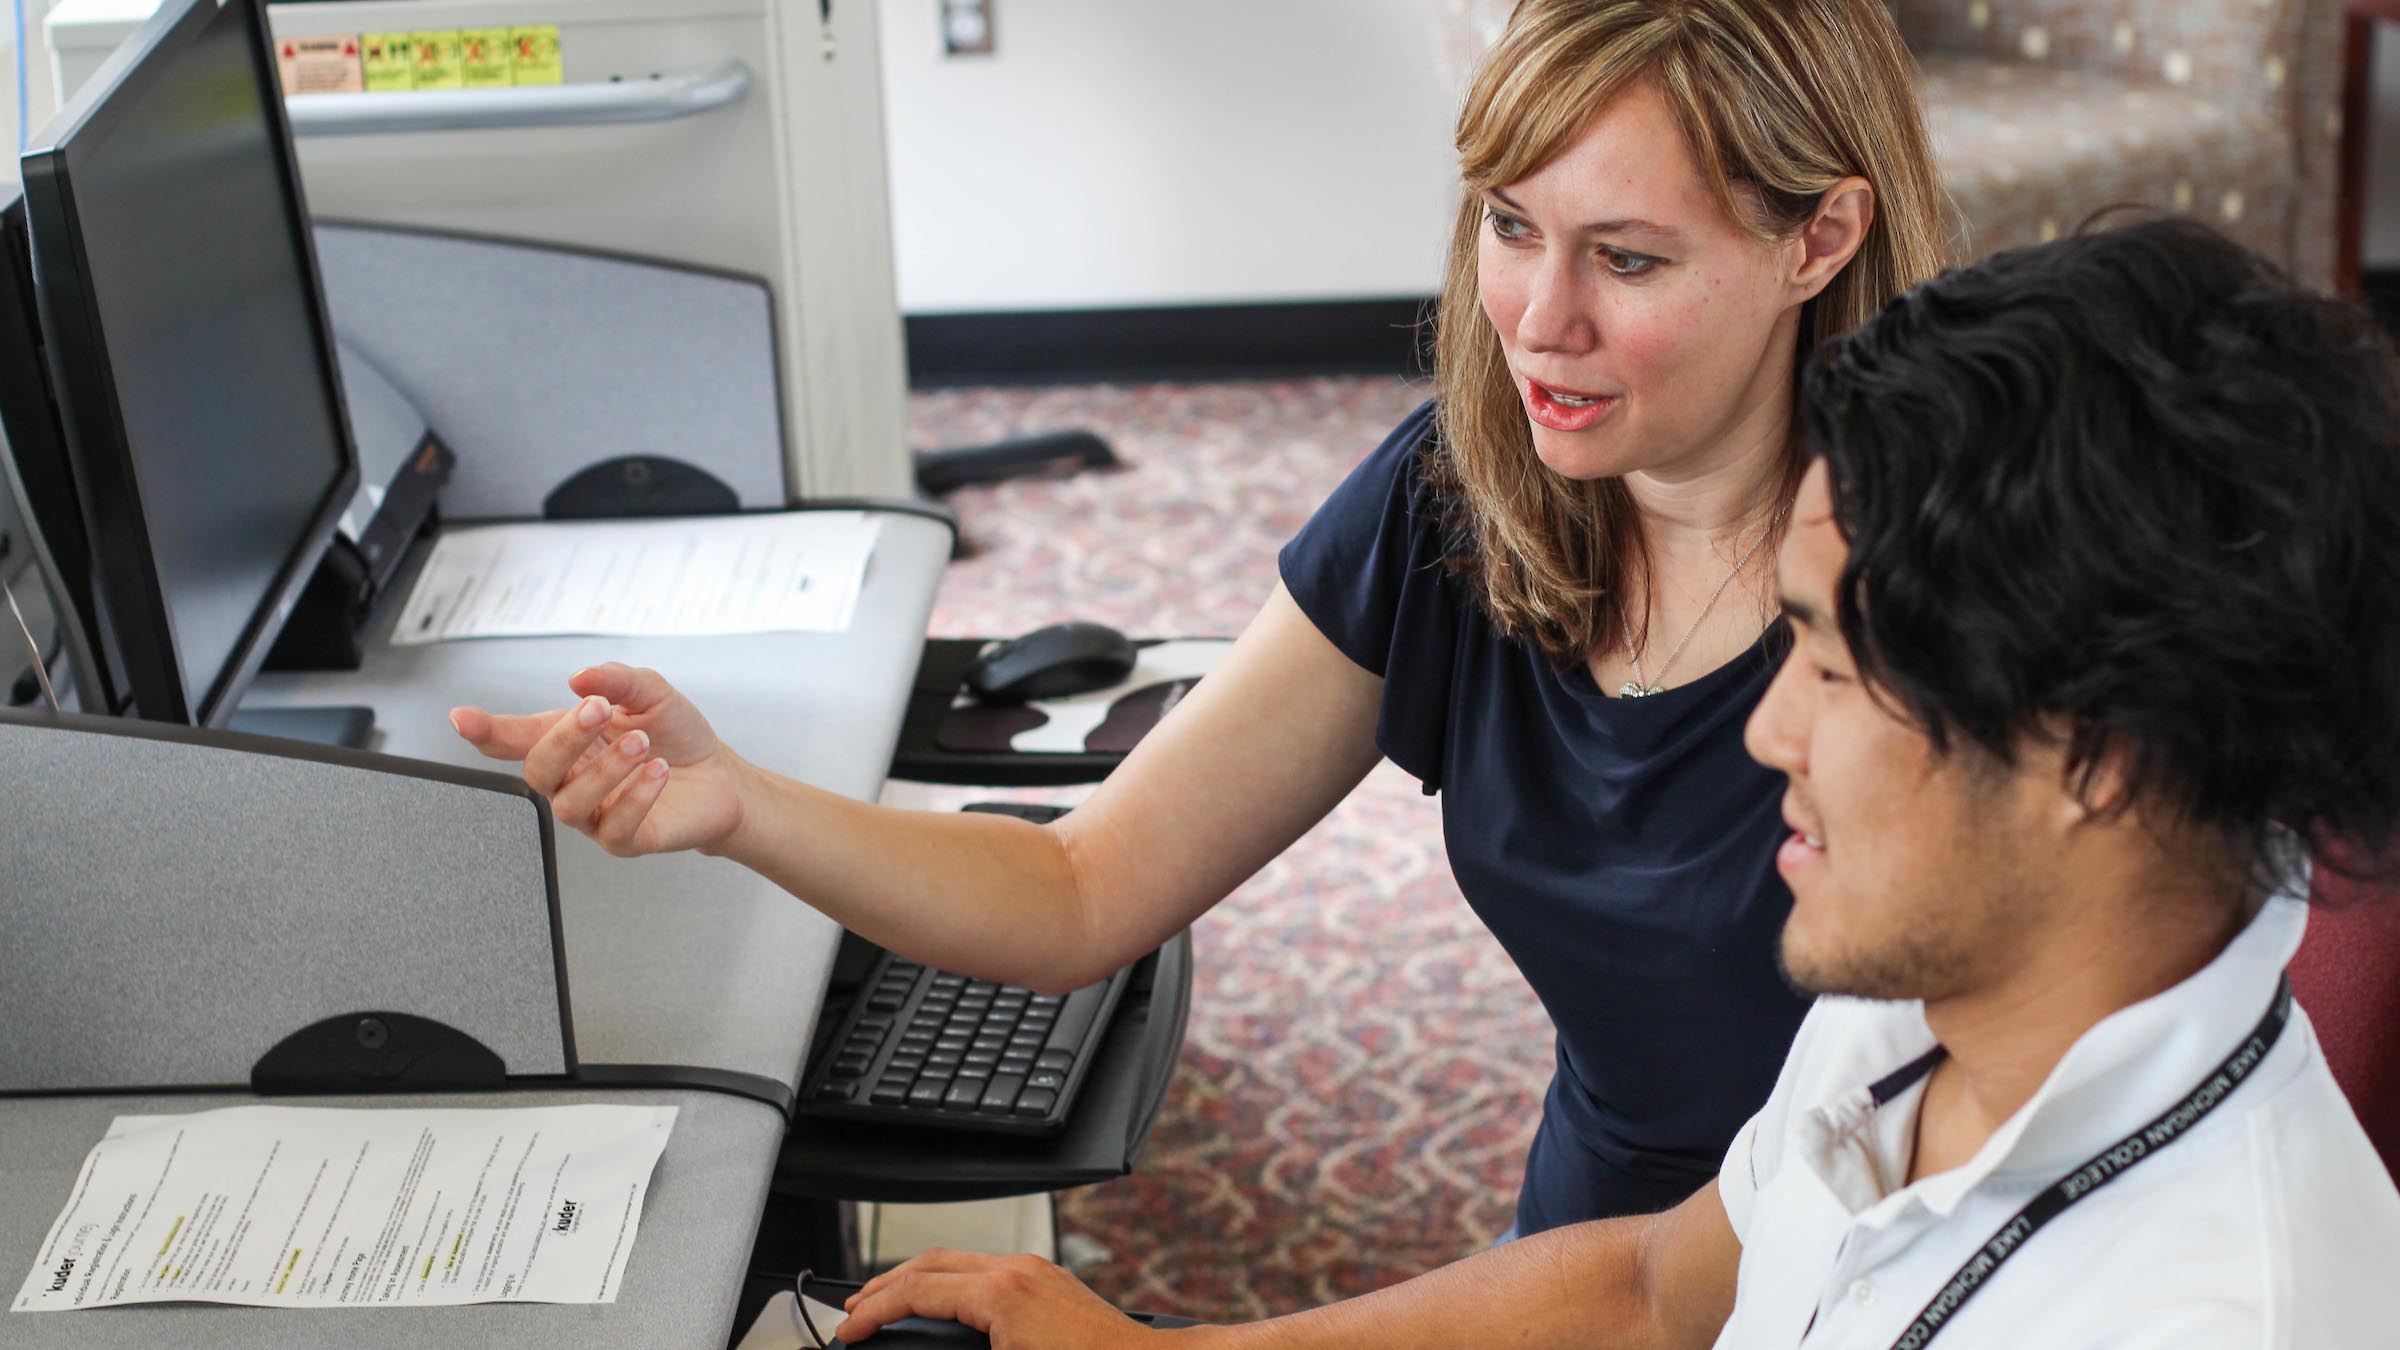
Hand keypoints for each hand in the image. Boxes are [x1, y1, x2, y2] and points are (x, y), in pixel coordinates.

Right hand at [450, 663, 746, 856]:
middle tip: (597, 710)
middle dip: (564, 738)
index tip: (461, 718)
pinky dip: (635, 797)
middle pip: (538, 770)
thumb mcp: (651, 693)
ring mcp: (595, 814)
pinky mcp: (625, 840)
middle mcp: (572, 780)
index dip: (485, 731)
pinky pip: (614, 827)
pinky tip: (657, 773)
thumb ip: (616, 680)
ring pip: (571, 803)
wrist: (721, 775)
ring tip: (642, 743)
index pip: (515, 738)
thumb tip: (580, 677)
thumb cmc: (676, 736)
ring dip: (606, 768)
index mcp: (568, 741)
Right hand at [836, 1250, 1163, 1348]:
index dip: (874, 1312)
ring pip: (959, 1262)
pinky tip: (945, 1309)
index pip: (917, 1292)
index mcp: (1001, 1293)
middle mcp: (1018, 1270)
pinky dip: (953, 1286)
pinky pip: (987, 1271)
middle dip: (886, 1286)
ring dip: (919, 1283)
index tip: (849, 1330)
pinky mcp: (1050, 1282)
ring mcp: (1036, 1272)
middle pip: (931, 1264)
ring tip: (890, 1307)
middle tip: (855, 1312)